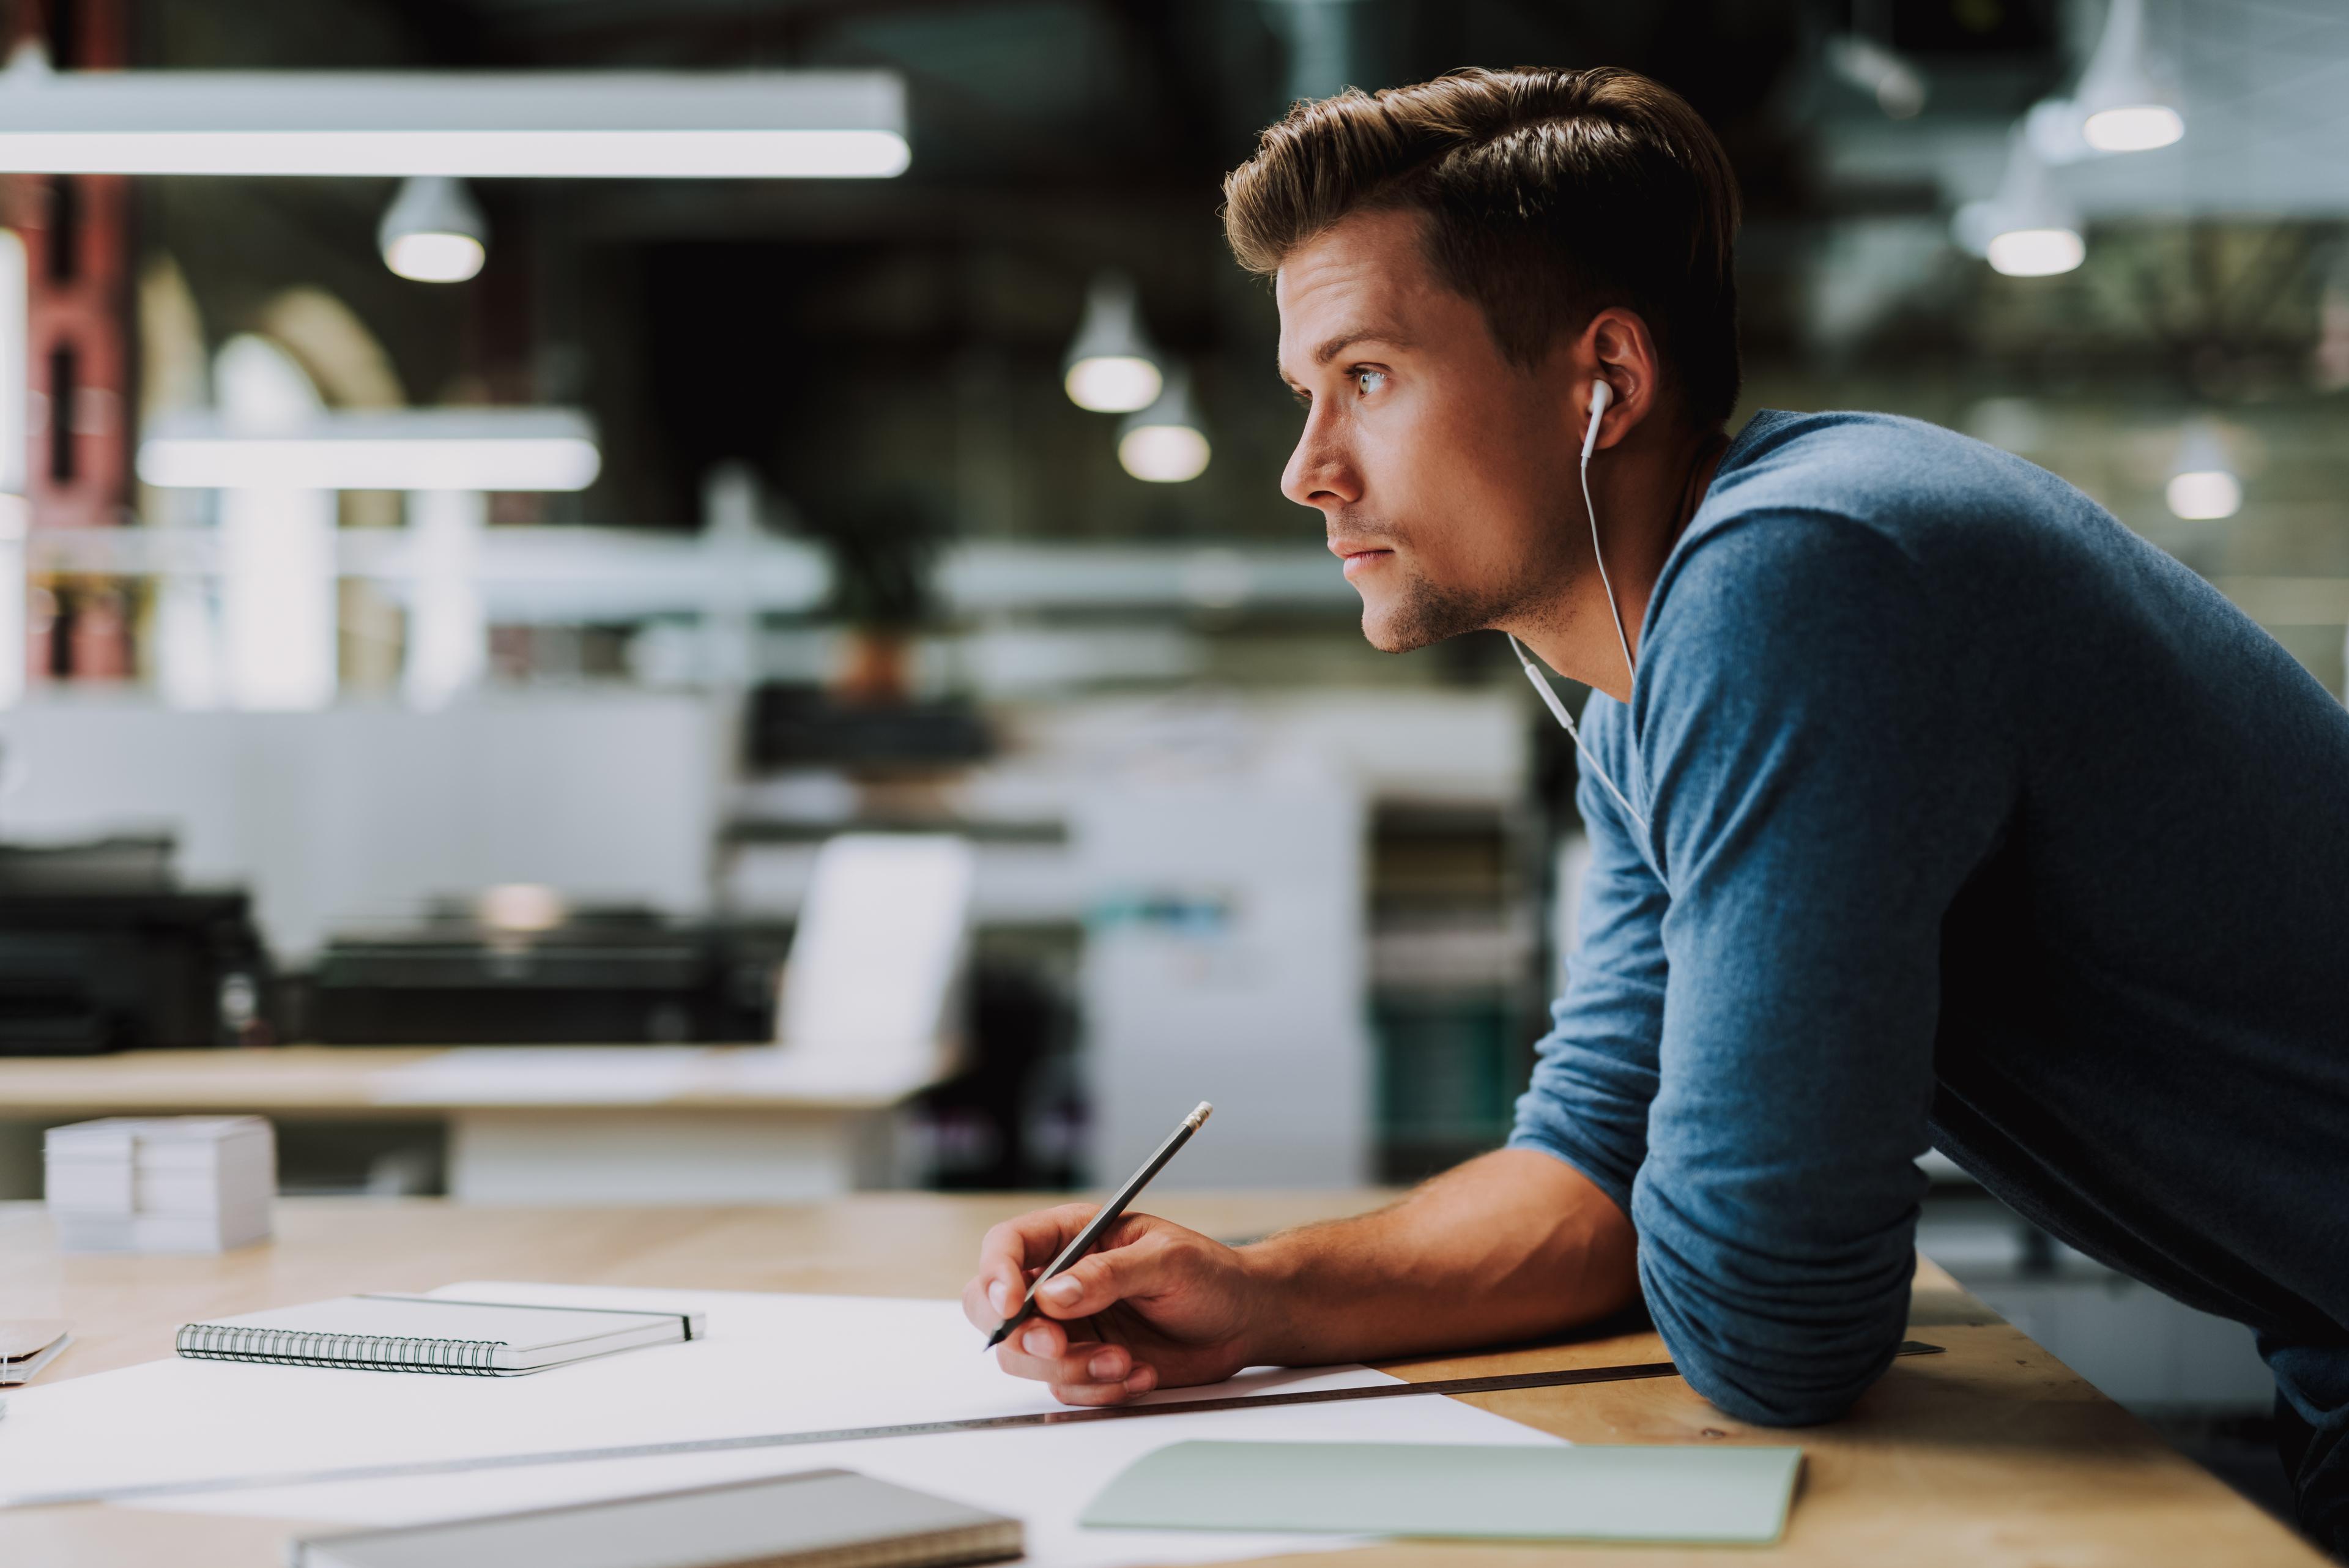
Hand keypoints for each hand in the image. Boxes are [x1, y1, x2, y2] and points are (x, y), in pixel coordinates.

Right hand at [961, 1203, 1262, 1405]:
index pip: (1007, 1246)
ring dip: (1070, 1368)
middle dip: (1020, 1335)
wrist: (1244, 1321)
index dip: (996, 1274)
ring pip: (1025, 1357)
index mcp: (1073, 1236)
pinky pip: (1064, 1386)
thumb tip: (1053, 1295)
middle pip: (993, 1308)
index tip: (1013, 1305)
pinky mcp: (1085, 1363)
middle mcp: (1061, 1280)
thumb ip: (1109, 1275)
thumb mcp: (1167, 1261)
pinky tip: (1139, 1374)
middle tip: (1059, 1347)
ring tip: (1125, 1363)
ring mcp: (1070, 1326)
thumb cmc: (1211, 1275)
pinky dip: (1097, 1388)